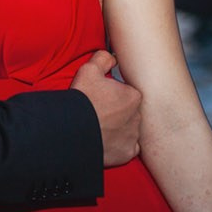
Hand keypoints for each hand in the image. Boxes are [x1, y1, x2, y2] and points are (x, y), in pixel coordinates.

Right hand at [72, 50, 140, 167]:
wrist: (73, 131)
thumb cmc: (82, 100)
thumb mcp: (89, 70)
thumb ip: (103, 58)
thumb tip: (112, 58)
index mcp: (133, 96)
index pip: (127, 93)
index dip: (114, 94)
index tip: (102, 97)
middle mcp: (138, 117)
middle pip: (130, 112)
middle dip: (118, 112)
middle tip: (100, 113)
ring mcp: (134, 136)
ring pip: (130, 130)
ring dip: (120, 128)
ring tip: (102, 127)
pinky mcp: (127, 153)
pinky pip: (128, 148)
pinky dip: (120, 145)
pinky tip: (107, 141)